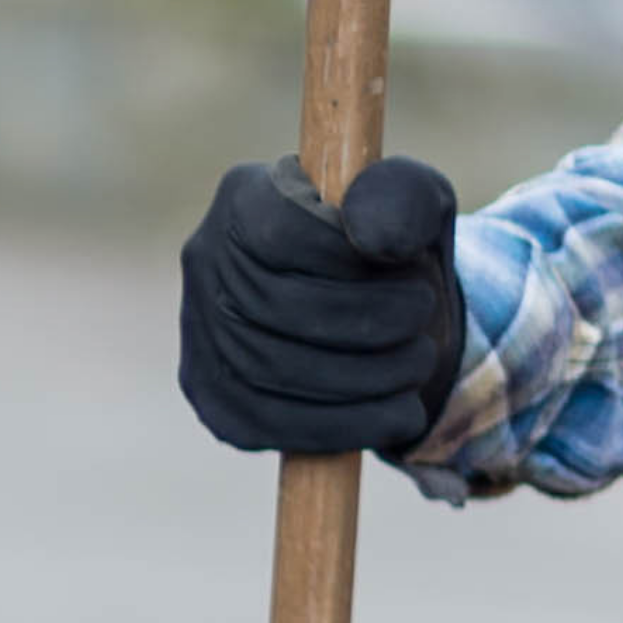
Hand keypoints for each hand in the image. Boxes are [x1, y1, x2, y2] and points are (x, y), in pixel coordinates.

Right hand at [178, 154, 464, 458]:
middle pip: (278, 307)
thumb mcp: (416, 206)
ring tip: (417, 362)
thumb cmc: (394, 249)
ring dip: (368, 376)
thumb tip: (374, 236)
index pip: (284, 234)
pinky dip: (346, 426)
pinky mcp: (213, 398)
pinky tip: (398, 414)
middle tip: (423, 323)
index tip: (414, 275)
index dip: (355, 264)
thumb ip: (401, 199)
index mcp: (244, 196)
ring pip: (273, 370)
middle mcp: (204, 261)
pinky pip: (269, 424)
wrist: (382, 315)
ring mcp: (199, 333)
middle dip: (372, 323)